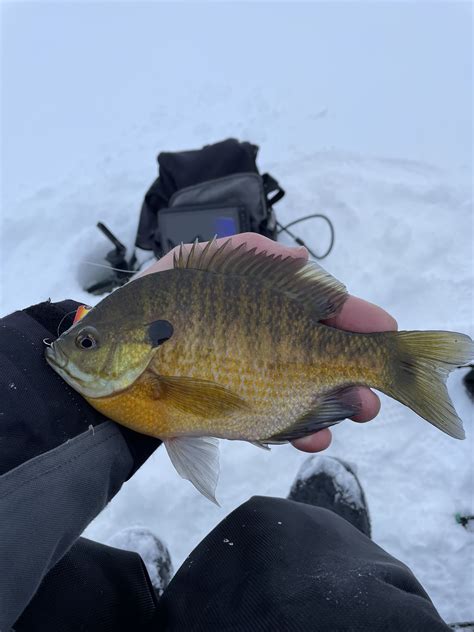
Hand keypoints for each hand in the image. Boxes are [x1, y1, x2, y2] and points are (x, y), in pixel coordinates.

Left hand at [140, 233, 397, 453]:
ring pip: (308, 393)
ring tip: (360, 413)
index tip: (384, 328)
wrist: (107, 364)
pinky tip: (316, 436)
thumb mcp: (194, 265)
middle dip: (358, 372)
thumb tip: (302, 257)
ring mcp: (252, 381)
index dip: (356, 320)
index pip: (319, 311)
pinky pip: (277, 423)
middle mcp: (264, 345)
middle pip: (322, 357)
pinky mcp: (237, 414)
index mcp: (263, 309)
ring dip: (340, 404)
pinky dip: (300, 430)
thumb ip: (246, 253)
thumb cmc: (151, 309)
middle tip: (378, 389)